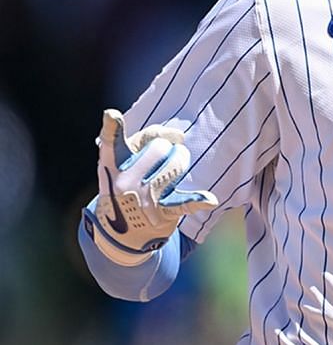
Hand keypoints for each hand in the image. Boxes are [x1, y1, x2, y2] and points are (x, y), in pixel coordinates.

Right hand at [85, 109, 217, 264]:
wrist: (122, 230)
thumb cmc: (128, 183)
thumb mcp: (121, 163)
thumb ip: (142, 141)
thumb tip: (177, 135)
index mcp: (110, 164)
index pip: (112, 141)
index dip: (112, 128)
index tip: (112, 115)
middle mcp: (123, 181)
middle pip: (159, 146)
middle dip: (167, 147)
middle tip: (163, 157)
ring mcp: (142, 198)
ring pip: (175, 165)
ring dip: (180, 163)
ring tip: (171, 170)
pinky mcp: (161, 212)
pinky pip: (183, 202)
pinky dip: (197, 200)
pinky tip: (210, 200)